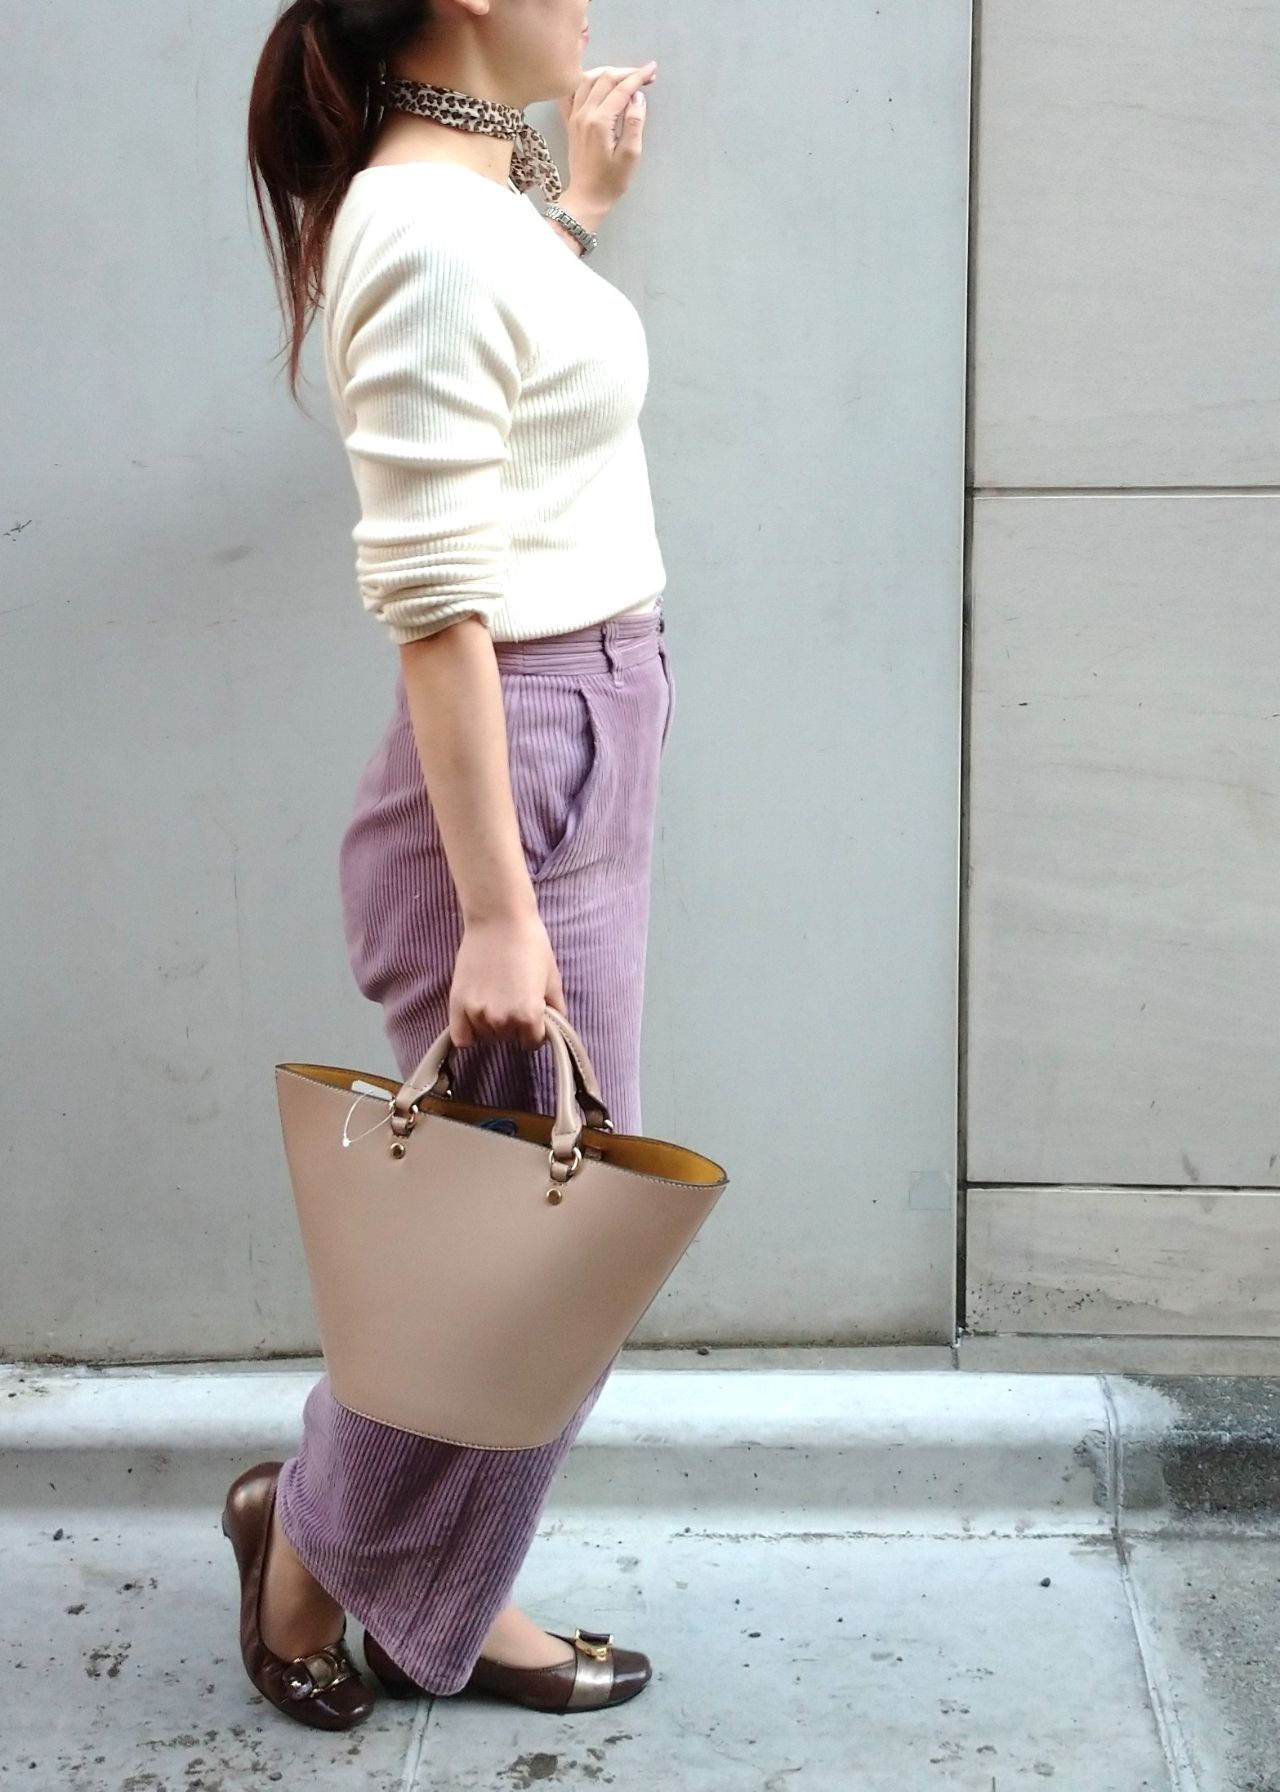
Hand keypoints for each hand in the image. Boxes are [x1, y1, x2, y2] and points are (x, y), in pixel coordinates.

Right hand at [448, 910, 567, 1051]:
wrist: (499, 919)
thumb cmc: (531, 944)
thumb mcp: (552, 978)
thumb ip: (555, 1009)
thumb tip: (556, 1029)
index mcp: (529, 1016)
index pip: (532, 1042)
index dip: (534, 1030)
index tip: (531, 1015)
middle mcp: (503, 1020)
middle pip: (508, 1039)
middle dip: (512, 1025)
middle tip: (511, 999)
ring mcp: (477, 1013)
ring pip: (485, 1037)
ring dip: (490, 1026)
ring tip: (494, 999)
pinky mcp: (458, 1004)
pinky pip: (461, 1038)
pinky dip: (468, 1033)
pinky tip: (474, 1018)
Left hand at [557, 60, 656, 214]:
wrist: (587, 197)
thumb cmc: (611, 181)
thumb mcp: (630, 155)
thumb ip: (634, 122)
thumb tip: (637, 96)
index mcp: (600, 121)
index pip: (621, 89)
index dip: (638, 77)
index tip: (652, 70)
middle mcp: (584, 113)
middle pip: (604, 78)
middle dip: (626, 72)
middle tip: (644, 75)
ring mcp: (574, 116)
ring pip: (587, 80)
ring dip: (607, 73)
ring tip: (624, 76)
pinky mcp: (570, 121)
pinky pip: (572, 93)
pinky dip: (584, 82)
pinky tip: (595, 83)